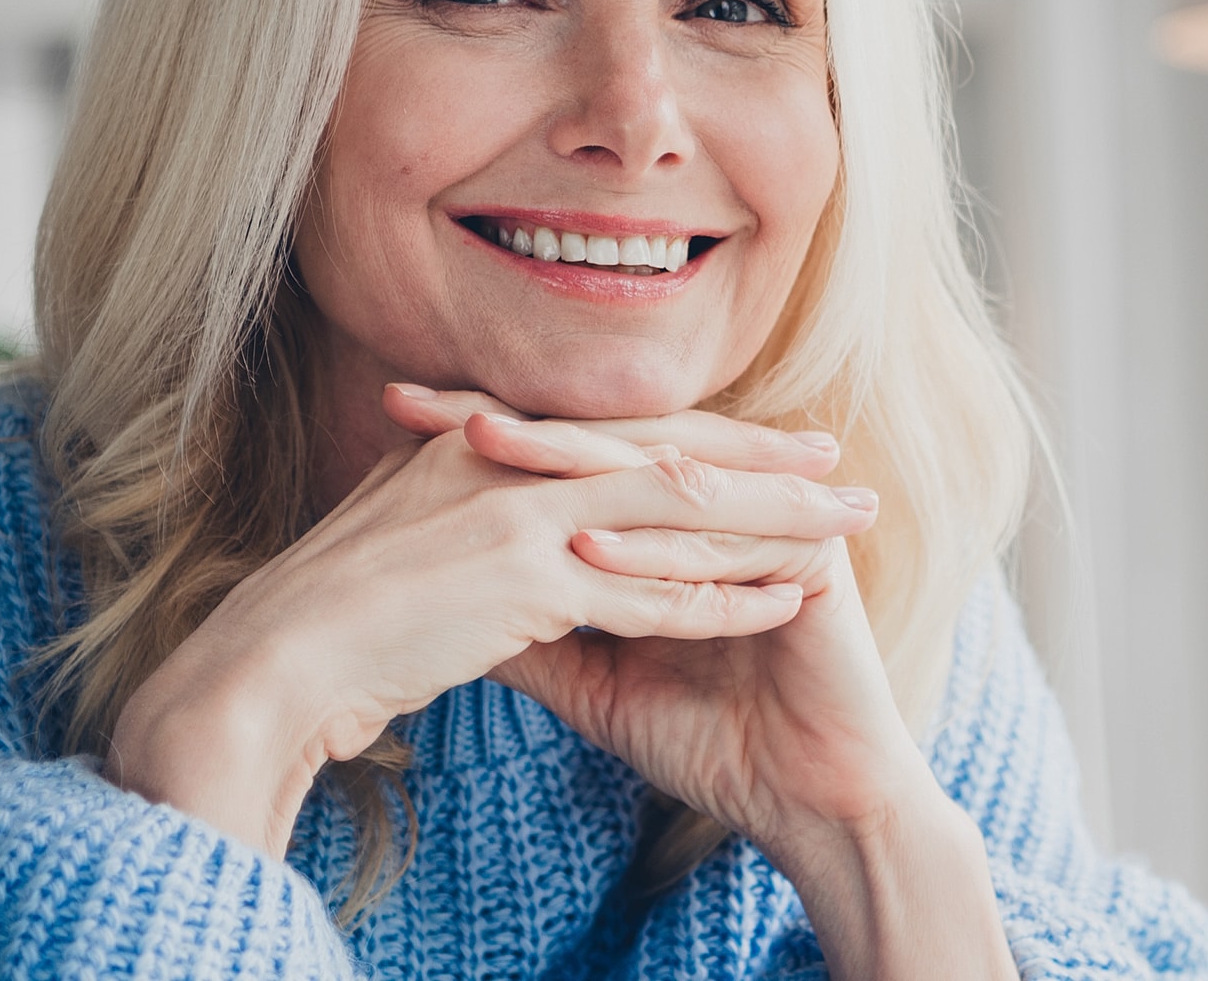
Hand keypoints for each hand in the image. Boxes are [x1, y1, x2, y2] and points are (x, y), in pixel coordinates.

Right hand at [103, 384, 875, 855]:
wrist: (272, 656)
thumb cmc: (325, 610)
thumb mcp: (400, 529)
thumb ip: (457, 503)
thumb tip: (491, 504)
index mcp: (483, 444)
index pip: (616, 432)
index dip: (700, 436)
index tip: (769, 444)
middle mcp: (510, 463)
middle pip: (664, 454)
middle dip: (764, 464)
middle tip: (841, 467)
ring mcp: (520, 516)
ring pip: (676, 512)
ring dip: (772, 523)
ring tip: (848, 529)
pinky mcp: (527, 582)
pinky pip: (652, 591)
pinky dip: (725, 597)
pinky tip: (786, 602)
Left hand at [378, 388, 926, 857]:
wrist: (801, 799)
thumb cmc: (698, 737)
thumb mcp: (587, 674)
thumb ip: (526, 622)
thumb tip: (428, 588)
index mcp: (669, 513)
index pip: (572, 457)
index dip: (489, 434)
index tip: (393, 421)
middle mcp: (719, 500)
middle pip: (609, 444)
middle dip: (514, 426)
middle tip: (425, 407)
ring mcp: (770, 519)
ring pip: (656, 477)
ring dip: (568, 464)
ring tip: (483, 444)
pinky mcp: (813, 557)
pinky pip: (722, 542)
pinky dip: (651, 550)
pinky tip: (583, 543)